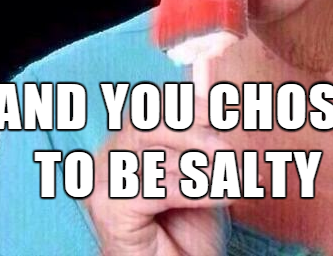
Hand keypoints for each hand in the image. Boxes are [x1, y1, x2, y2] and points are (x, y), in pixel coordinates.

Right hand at [85, 98, 232, 255]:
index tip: (219, 112)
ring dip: (200, 167)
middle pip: (148, 124)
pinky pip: (159, 188)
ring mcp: (103, 181)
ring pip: (154, 155)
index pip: (150, 106)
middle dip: (192, 132)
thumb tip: (218, 107)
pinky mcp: (109, 208)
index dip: (185, 104)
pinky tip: (221, 196)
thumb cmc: (184, 228)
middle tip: (225, 148)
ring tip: (229, 178)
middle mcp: (107, 155)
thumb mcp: (197, 173)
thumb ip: (200, 140)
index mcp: (124, 139)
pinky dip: (196, 191)